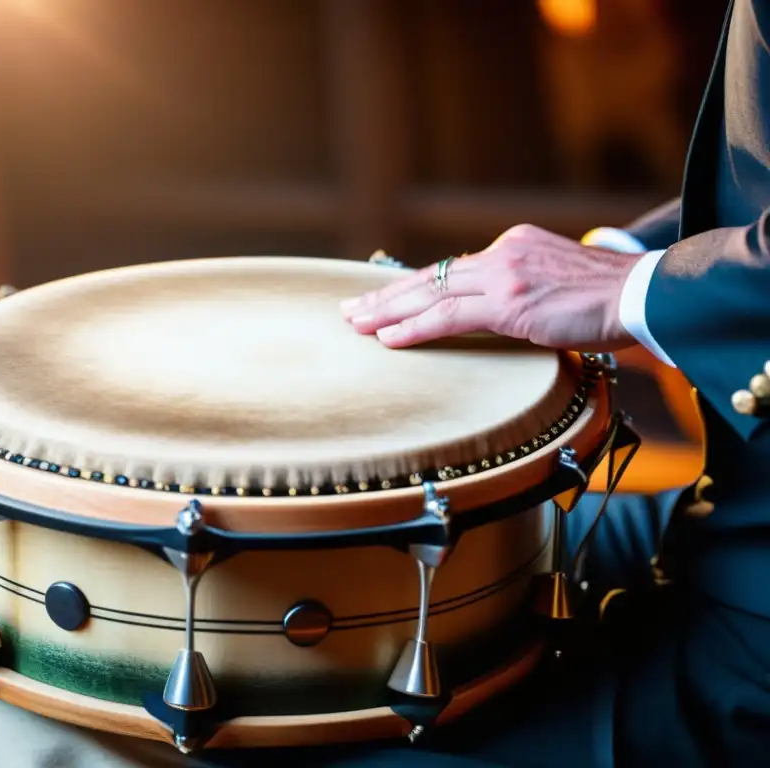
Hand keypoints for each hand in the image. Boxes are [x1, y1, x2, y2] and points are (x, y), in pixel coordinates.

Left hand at [340, 224, 641, 351]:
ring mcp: (504, 275)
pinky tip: (389, 338)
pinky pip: (449, 316)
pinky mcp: (510, 302)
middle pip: (430, 276)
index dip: (413, 287)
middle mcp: (501, 254)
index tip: (384, 299)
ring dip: (388, 313)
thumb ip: (521, 291)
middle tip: (350, 309)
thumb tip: (500, 313)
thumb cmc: (607, 298)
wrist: (643, 293)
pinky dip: (415, 328)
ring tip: (356, 325)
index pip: (450, 270)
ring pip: (430, 294)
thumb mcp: (555, 283)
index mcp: (511, 247)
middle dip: (385, 296)